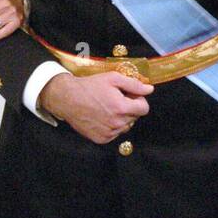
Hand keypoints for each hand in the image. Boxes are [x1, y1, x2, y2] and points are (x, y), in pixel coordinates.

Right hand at [38, 71, 152, 142]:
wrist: (67, 99)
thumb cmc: (89, 86)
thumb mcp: (113, 78)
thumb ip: (134, 84)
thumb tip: (150, 90)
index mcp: (121, 107)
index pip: (144, 108)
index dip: (139, 100)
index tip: (130, 96)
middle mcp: (116, 123)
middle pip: (135, 117)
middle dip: (129, 108)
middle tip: (115, 99)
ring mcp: (109, 133)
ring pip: (125, 127)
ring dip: (121, 118)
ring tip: (107, 108)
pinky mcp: (101, 139)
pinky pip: (115, 134)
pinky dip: (112, 126)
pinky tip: (102, 116)